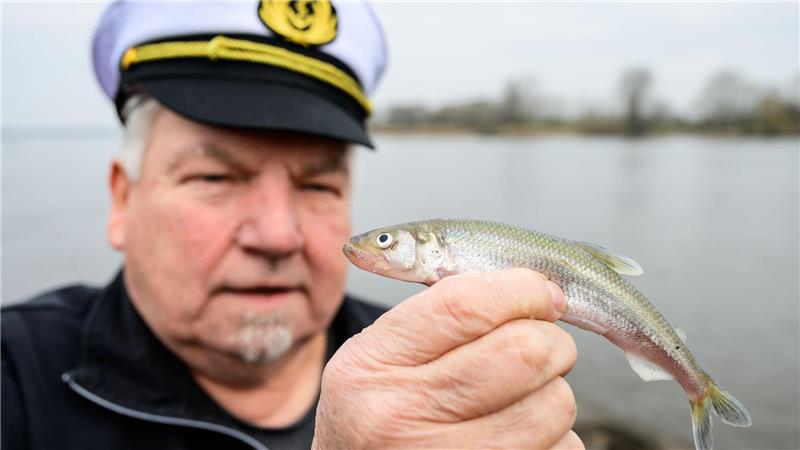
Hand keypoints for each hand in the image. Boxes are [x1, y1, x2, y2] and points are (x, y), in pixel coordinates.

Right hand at [313, 268, 582, 448]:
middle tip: (542, 346)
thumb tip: (529, 288)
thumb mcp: (376, 359)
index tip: (541, 292)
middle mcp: (401, 415)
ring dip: (553, 393)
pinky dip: (555, 439)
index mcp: (374, 364)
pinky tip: (518, 437)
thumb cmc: (377, 416)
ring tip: (521, 398)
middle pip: (522, 352)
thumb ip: (434, 317)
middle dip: (551, 341)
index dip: (520, 289)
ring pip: (552, 405)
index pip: (465, 305)